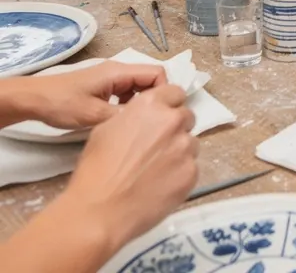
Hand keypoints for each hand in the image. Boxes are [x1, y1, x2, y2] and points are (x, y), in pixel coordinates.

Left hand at [10, 62, 167, 130]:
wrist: (36, 100)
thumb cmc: (64, 104)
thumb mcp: (94, 115)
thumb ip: (123, 117)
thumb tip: (148, 123)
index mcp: (119, 72)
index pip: (156, 73)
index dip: (163, 92)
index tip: (160, 114)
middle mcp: (119, 71)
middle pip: (149, 79)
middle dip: (153, 99)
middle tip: (150, 121)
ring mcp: (111, 78)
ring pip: (138, 87)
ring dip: (140, 104)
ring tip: (136, 124)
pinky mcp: (103, 87)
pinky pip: (126, 92)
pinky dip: (128, 105)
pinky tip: (120, 121)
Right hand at [60, 83, 196, 254]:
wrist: (98, 212)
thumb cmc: (95, 170)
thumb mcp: (106, 129)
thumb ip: (134, 116)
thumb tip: (146, 118)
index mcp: (151, 105)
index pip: (175, 92)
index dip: (168, 106)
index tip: (161, 119)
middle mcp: (173, 121)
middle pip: (186, 117)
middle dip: (175, 129)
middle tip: (156, 149)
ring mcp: (185, 147)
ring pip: (190, 143)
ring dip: (179, 152)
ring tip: (156, 171)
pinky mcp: (192, 172)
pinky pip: (191, 167)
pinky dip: (179, 174)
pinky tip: (160, 186)